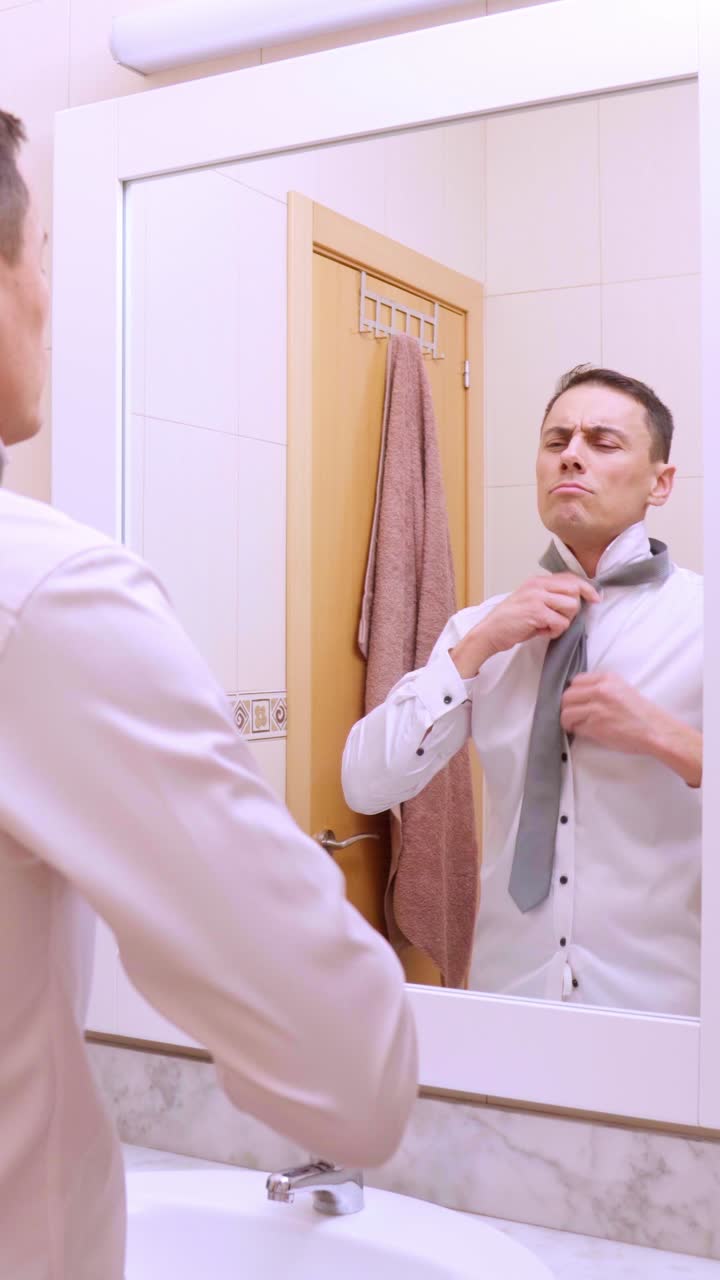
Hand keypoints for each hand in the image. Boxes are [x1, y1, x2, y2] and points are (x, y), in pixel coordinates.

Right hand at [451, 574, 598, 678]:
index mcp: (537, 581)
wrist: (489, 632)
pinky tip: (541, 632)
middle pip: (575, 591)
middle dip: (573, 609)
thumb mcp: (530, 601)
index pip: (570, 578)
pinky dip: (554, 632)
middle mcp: (538, 585)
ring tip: (547, 626)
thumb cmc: (510, 621)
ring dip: (563, 621)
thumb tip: (576, 599)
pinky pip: (561, 622)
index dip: (587, 589)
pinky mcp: (536, 612)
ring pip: (571, 607)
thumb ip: (549, 596)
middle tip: (558, 619)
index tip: (595, 599)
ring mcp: (537, 597)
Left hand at [561, 673, 702, 785]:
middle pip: (567, 696)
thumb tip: (580, 695)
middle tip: (573, 715)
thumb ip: (603, 688)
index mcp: (608, 678)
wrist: (656, 730)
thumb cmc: (642, 713)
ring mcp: (597, 708)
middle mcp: (600, 690)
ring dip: (568, 721)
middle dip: (567, 707)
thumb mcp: (623, 689)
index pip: (576, 680)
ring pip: (566, 712)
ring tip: (575, 725)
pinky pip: (575, 727)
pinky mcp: (595, 726)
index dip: (574, 693)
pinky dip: (577, 731)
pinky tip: (584, 732)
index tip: (576, 701)